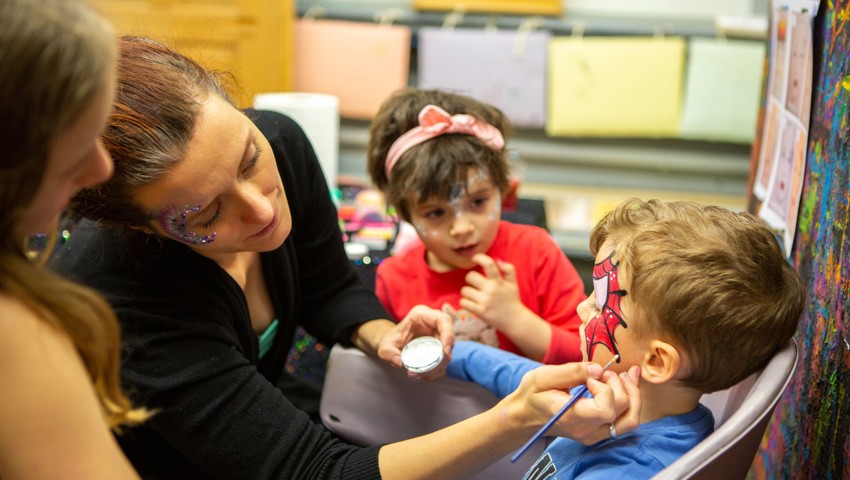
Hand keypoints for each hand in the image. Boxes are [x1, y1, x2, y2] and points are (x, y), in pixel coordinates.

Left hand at [376, 305, 453, 377]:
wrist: (392, 344)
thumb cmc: (389, 340)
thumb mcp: (384, 347)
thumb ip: (389, 353)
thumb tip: (400, 362)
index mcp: (422, 315)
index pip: (443, 320)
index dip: (448, 335)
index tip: (445, 351)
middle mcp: (433, 324)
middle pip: (448, 339)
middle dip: (441, 358)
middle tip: (426, 371)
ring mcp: (438, 336)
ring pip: (447, 352)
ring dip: (437, 367)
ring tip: (419, 375)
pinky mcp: (438, 347)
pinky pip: (442, 360)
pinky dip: (435, 370)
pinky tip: (423, 376)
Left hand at [460, 254, 527, 330]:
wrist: (514, 320)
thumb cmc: (511, 300)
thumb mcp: (513, 283)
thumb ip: (508, 270)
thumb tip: (497, 260)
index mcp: (499, 282)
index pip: (488, 264)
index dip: (479, 257)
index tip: (475, 258)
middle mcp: (491, 290)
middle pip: (470, 276)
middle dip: (471, 279)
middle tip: (475, 284)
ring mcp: (485, 301)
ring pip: (465, 290)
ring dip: (467, 292)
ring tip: (474, 296)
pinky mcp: (480, 311)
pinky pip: (463, 302)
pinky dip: (465, 302)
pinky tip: (471, 303)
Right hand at [500, 363, 640, 444]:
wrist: (525, 416)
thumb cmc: (532, 395)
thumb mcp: (542, 376)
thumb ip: (572, 371)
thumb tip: (599, 369)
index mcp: (572, 418)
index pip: (606, 410)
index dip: (605, 389)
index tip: (591, 378)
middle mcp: (587, 431)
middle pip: (622, 410)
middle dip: (619, 385)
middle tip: (604, 372)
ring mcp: (594, 434)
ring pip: (630, 420)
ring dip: (632, 394)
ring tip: (623, 375)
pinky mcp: (599, 432)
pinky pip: (625, 421)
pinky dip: (630, 401)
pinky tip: (624, 382)